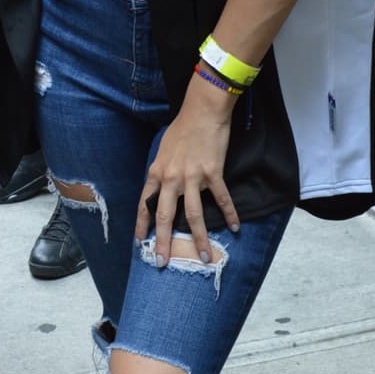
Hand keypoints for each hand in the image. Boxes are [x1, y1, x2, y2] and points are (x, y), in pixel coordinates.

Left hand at [135, 74, 239, 264]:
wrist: (202, 111)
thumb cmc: (182, 129)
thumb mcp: (163, 151)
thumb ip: (161, 171)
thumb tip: (161, 188)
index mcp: (156, 172)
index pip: (145, 204)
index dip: (142, 225)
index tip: (140, 243)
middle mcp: (171, 177)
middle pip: (165, 216)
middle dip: (163, 242)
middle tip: (162, 262)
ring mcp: (192, 176)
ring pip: (194, 214)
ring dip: (199, 238)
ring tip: (205, 256)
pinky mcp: (213, 173)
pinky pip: (221, 199)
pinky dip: (229, 214)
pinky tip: (234, 227)